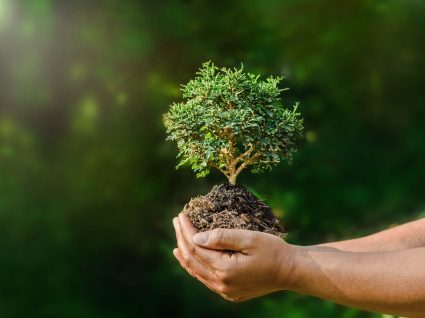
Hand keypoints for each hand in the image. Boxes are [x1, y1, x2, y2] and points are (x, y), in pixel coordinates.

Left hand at [172, 213, 296, 301]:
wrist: (291, 271)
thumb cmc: (273, 250)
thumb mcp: (248, 239)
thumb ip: (221, 237)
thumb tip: (195, 237)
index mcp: (225, 270)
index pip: (196, 247)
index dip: (186, 230)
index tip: (181, 215)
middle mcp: (222, 284)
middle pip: (193, 260)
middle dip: (182, 239)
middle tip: (176, 221)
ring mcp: (225, 291)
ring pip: (197, 272)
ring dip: (185, 255)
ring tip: (177, 242)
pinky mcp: (230, 293)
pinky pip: (206, 279)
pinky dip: (196, 267)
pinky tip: (192, 259)